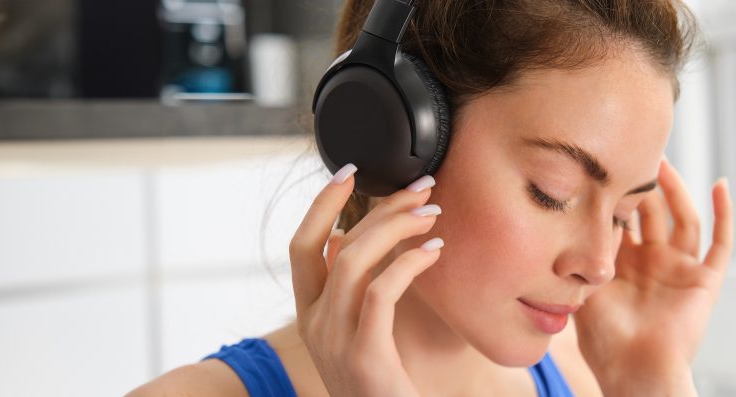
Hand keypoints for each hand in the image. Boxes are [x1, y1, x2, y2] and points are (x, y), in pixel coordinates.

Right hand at [288, 164, 443, 396]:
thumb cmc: (382, 382)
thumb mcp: (356, 331)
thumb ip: (347, 288)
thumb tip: (339, 237)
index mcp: (310, 315)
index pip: (301, 246)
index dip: (320, 204)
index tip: (350, 171)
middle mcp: (314, 325)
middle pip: (334, 245)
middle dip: (379, 207)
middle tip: (422, 188)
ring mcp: (334, 341)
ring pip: (355, 261)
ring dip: (397, 229)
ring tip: (433, 216)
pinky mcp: (364, 356)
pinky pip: (380, 293)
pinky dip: (409, 264)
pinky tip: (434, 251)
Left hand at [573, 157, 732, 395]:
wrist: (635, 373)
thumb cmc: (605, 342)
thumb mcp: (582, 291)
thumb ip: (579, 259)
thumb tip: (566, 219)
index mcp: (623, 264)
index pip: (623, 217)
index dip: (616, 192)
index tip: (603, 161)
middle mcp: (653, 261)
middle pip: (653, 211)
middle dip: (644, 183)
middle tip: (633, 149)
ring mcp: (680, 269)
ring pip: (682, 218)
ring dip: (676, 190)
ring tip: (663, 162)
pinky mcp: (704, 280)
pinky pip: (719, 243)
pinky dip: (723, 214)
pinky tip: (719, 184)